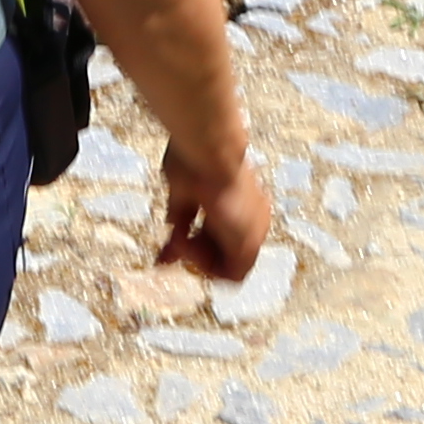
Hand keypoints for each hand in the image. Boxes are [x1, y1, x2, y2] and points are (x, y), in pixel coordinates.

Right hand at [155, 139, 270, 288]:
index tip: (175, 240)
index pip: (218, 234)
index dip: (196, 243)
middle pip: (225, 254)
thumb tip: (169, 239)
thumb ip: (179, 222)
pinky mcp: (250, 243)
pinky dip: (206, 266)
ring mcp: (255, 232)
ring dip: (199, 260)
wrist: (210, 148)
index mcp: (240, 204)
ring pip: (229, 267)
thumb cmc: (194, 157)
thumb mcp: (181, 193)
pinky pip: (232, 274)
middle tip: (176, 243)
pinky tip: (189, 244)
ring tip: (181, 240)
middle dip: (196, 253)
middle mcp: (252, 220)